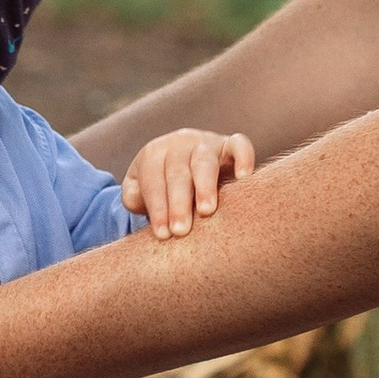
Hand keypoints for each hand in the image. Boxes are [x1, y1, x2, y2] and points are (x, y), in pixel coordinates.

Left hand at [122, 127, 255, 239]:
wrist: (187, 162)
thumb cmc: (162, 186)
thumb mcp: (141, 189)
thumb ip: (134, 197)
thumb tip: (140, 203)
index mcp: (154, 153)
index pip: (153, 179)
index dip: (157, 207)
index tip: (163, 234)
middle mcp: (179, 143)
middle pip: (177, 172)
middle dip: (178, 203)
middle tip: (181, 230)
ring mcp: (207, 142)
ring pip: (205, 161)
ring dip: (205, 186)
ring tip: (206, 211)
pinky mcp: (231, 144)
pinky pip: (240, 145)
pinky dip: (243, 158)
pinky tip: (244, 179)